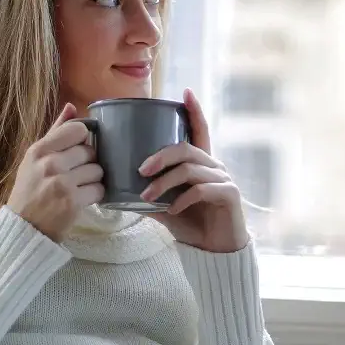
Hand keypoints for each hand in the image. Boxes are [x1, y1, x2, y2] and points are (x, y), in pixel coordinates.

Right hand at [5, 103, 103, 241]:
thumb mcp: (35, 158)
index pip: (78, 129)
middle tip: (76, 173)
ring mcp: (62, 183)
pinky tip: (83, 197)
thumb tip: (72, 106)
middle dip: (88, 162)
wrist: (23, 228)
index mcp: (39, 149)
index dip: (83, 139)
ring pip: (98, 170)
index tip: (77, 150)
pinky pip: (99, 189)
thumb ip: (56, 131)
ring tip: (79, 186)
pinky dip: (95, 194)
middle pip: (90, 151)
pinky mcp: (73, 202)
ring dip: (93, 179)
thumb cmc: (30, 190)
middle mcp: (50, 163)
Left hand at [138, 88, 249, 252]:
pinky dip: (182, 199)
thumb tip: (115, 193)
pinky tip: (171, 210)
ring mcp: (224, 179)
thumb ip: (148, 197)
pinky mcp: (229, 195)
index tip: (186, 92)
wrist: (215, 252)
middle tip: (141, 169)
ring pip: (190, 169)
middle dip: (161, 156)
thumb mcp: (165, 207)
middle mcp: (215, 166)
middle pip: (187, 149)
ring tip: (146, 196)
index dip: (195, 111)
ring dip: (165, 182)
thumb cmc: (192, 225)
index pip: (200, 131)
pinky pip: (202, 189)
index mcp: (201, 163)